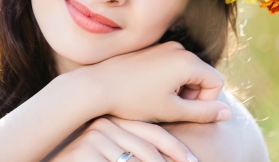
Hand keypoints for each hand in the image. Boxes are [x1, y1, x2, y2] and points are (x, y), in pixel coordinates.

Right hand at [46, 116, 197, 161]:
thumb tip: (163, 157)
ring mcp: (94, 138)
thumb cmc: (86, 159)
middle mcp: (105, 125)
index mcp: (115, 120)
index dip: (175, 148)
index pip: (152, 132)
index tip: (192, 161)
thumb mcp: (111, 151)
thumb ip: (133, 148)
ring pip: (137, 160)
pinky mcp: (85, 152)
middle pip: (148, 148)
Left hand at [75, 41, 230, 123]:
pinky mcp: (153, 49)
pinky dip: (169, 79)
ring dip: (180, 88)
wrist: (99, 85)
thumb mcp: (172, 111)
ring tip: (158, 98)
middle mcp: (179, 48)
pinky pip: (172, 64)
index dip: (205, 102)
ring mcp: (164, 47)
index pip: (216, 83)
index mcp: (187, 61)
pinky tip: (150, 89)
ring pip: (187, 71)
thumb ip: (203, 113)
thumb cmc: (134, 100)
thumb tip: (227, 113)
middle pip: (202, 75)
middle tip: (169, 107)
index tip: (183, 110)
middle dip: (192, 94)